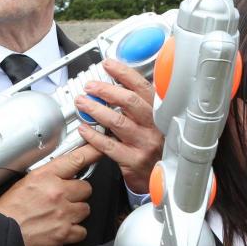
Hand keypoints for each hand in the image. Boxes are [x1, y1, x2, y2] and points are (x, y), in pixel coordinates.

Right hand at [0, 145, 102, 245]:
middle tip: (64, 199)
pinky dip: (74, 231)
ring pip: (85, 209)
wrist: (3, 232)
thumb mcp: (26, 181)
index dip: (92, 152)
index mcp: (46, 177)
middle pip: (86, 188)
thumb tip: (65, 172)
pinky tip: (62, 228)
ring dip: (76, 212)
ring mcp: (63, 213)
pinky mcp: (64, 233)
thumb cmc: (10, 209)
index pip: (76, 159)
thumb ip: (49, 175)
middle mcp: (57, 193)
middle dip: (77, 193)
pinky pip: (82, 230)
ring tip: (60, 214)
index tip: (100, 149)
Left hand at [74, 59, 163, 194]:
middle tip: (90, 86)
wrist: (164, 180)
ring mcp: (144, 144)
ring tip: (82, 103)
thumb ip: (138, 107)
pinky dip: (94, 136)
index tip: (109, 65)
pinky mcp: (133, 160)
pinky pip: (109, 145)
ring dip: (96, 109)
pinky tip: (84, 129)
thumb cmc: (155, 149)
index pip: (142, 87)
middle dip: (106, 90)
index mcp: (159, 114)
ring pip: (118, 121)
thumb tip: (115, 86)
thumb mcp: (154, 125)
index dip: (124, 74)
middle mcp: (154, 127)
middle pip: (130, 102)